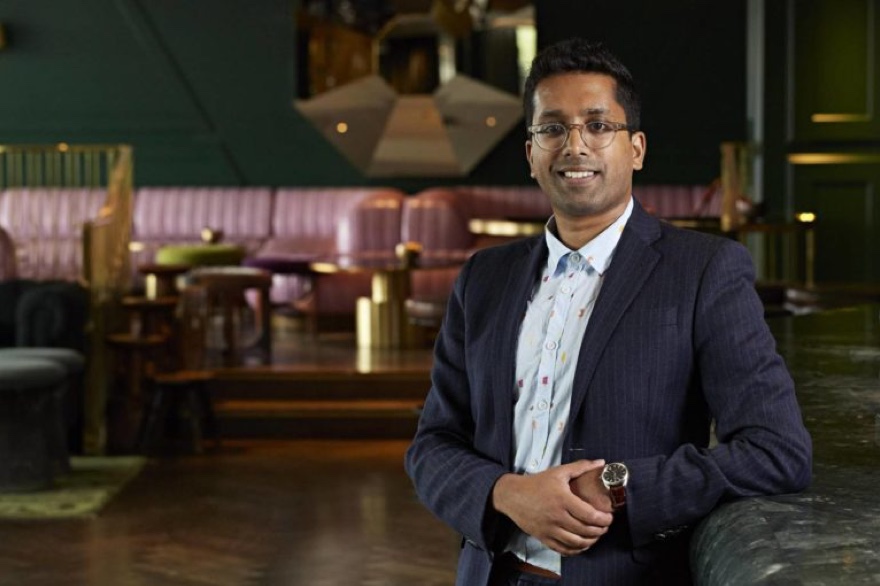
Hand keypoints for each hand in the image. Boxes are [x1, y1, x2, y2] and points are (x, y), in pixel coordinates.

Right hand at [491, 460, 613, 554]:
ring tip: (596, 535)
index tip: (610, 517)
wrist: (513, 496)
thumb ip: (581, 467)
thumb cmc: (537, 483)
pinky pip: (563, 549)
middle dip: (600, 530)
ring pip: (576, 543)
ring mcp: (549, 529)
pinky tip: (582, 545)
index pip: (589, 515)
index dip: (603, 519)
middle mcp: (556, 516)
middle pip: (585, 530)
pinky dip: (576, 550)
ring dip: (591, 541)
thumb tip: (601, 462)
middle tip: (605, 526)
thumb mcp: (558, 472)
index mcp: (562, 499)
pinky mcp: (543, 538)